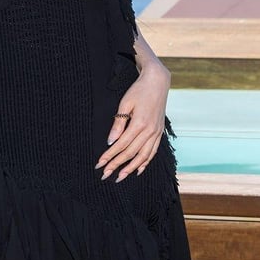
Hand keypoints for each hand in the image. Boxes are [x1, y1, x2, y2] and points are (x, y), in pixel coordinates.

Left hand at [96, 61, 170, 181]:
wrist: (158, 82)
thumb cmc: (139, 90)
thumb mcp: (125, 104)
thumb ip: (118, 124)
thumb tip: (110, 142)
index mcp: (140, 123)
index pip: (121, 145)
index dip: (110, 156)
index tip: (100, 164)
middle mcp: (150, 131)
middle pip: (131, 153)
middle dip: (117, 165)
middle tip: (105, 174)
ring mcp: (156, 133)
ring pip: (143, 156)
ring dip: (131, 168)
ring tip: (120, 177)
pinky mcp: (160, 132)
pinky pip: (153, 152)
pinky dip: (145, 162)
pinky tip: (138, 170)